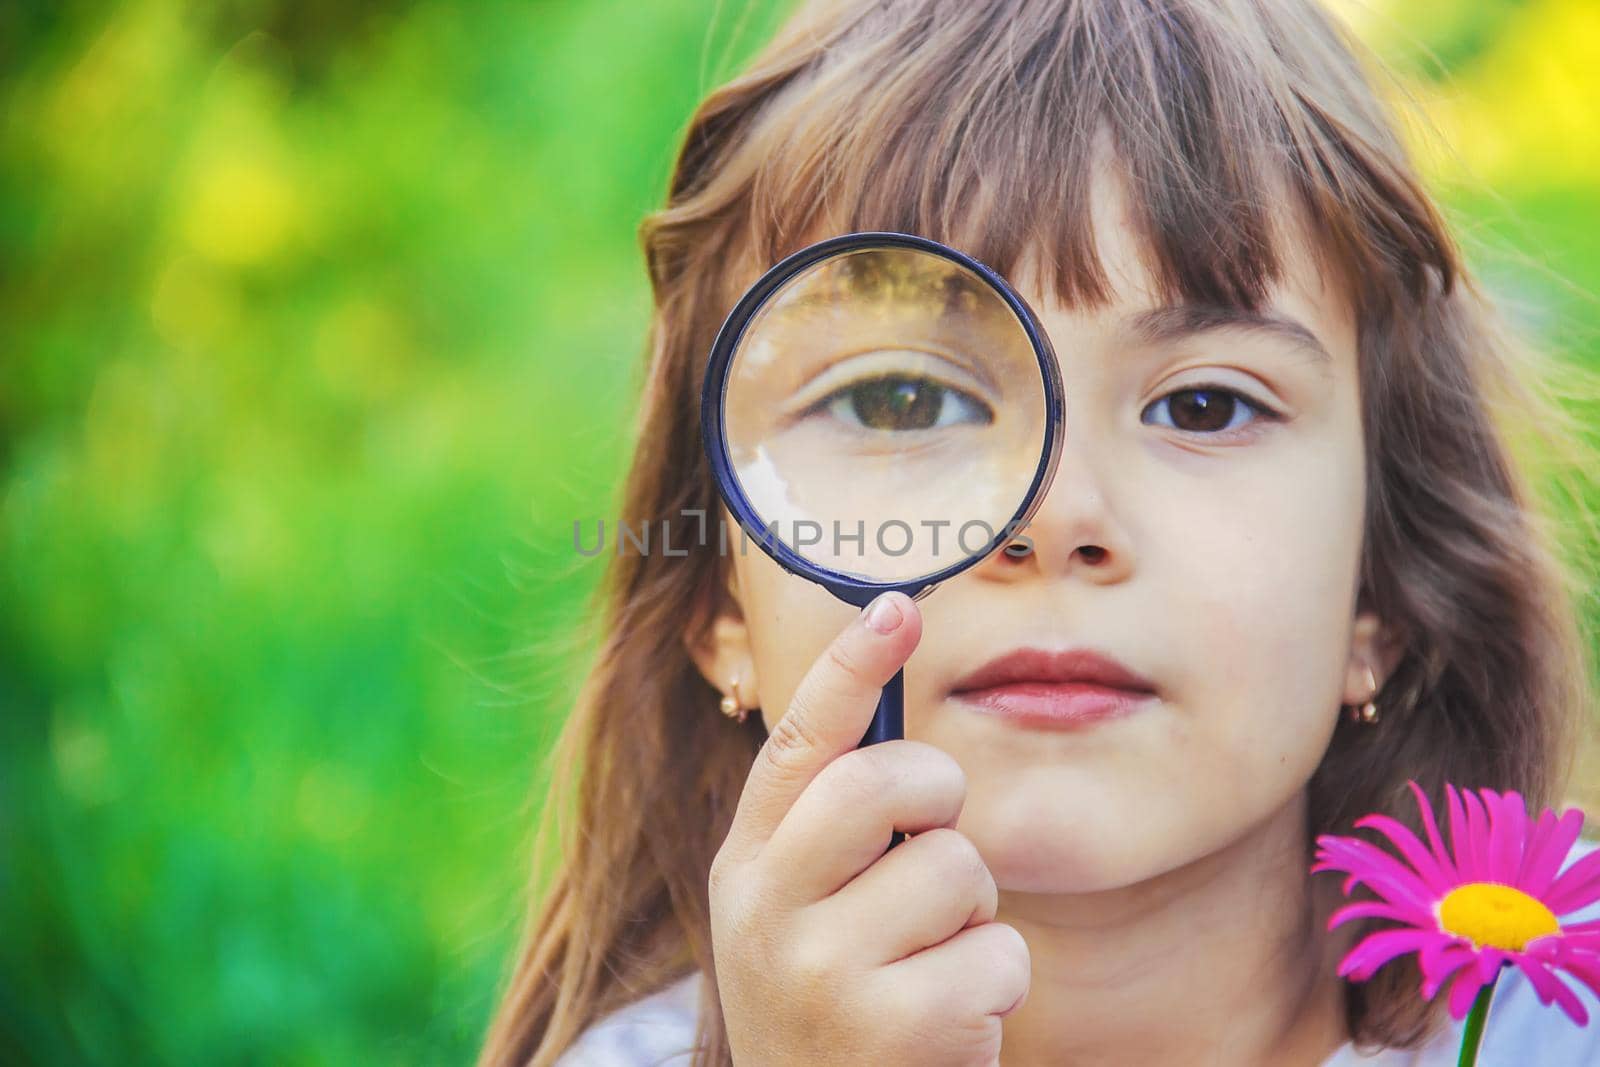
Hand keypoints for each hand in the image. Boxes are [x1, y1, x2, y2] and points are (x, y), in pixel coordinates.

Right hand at [708, 592, 1030, 1065]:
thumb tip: (895, 717)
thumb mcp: (800, 913)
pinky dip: (999, 985)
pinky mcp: (894, 1030)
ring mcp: (823, 974)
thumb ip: (830, 829)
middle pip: (883, 782)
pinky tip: (952, 1023)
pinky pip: (1000, 954)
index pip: (797, 745)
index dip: (850, 668)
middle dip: (937, 795)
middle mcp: (767, 913)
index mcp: (746, 867)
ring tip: (932, 963)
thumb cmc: (836, 1001)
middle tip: (934, 838)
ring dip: (974, 913)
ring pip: (957, 868)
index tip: (897, 608)